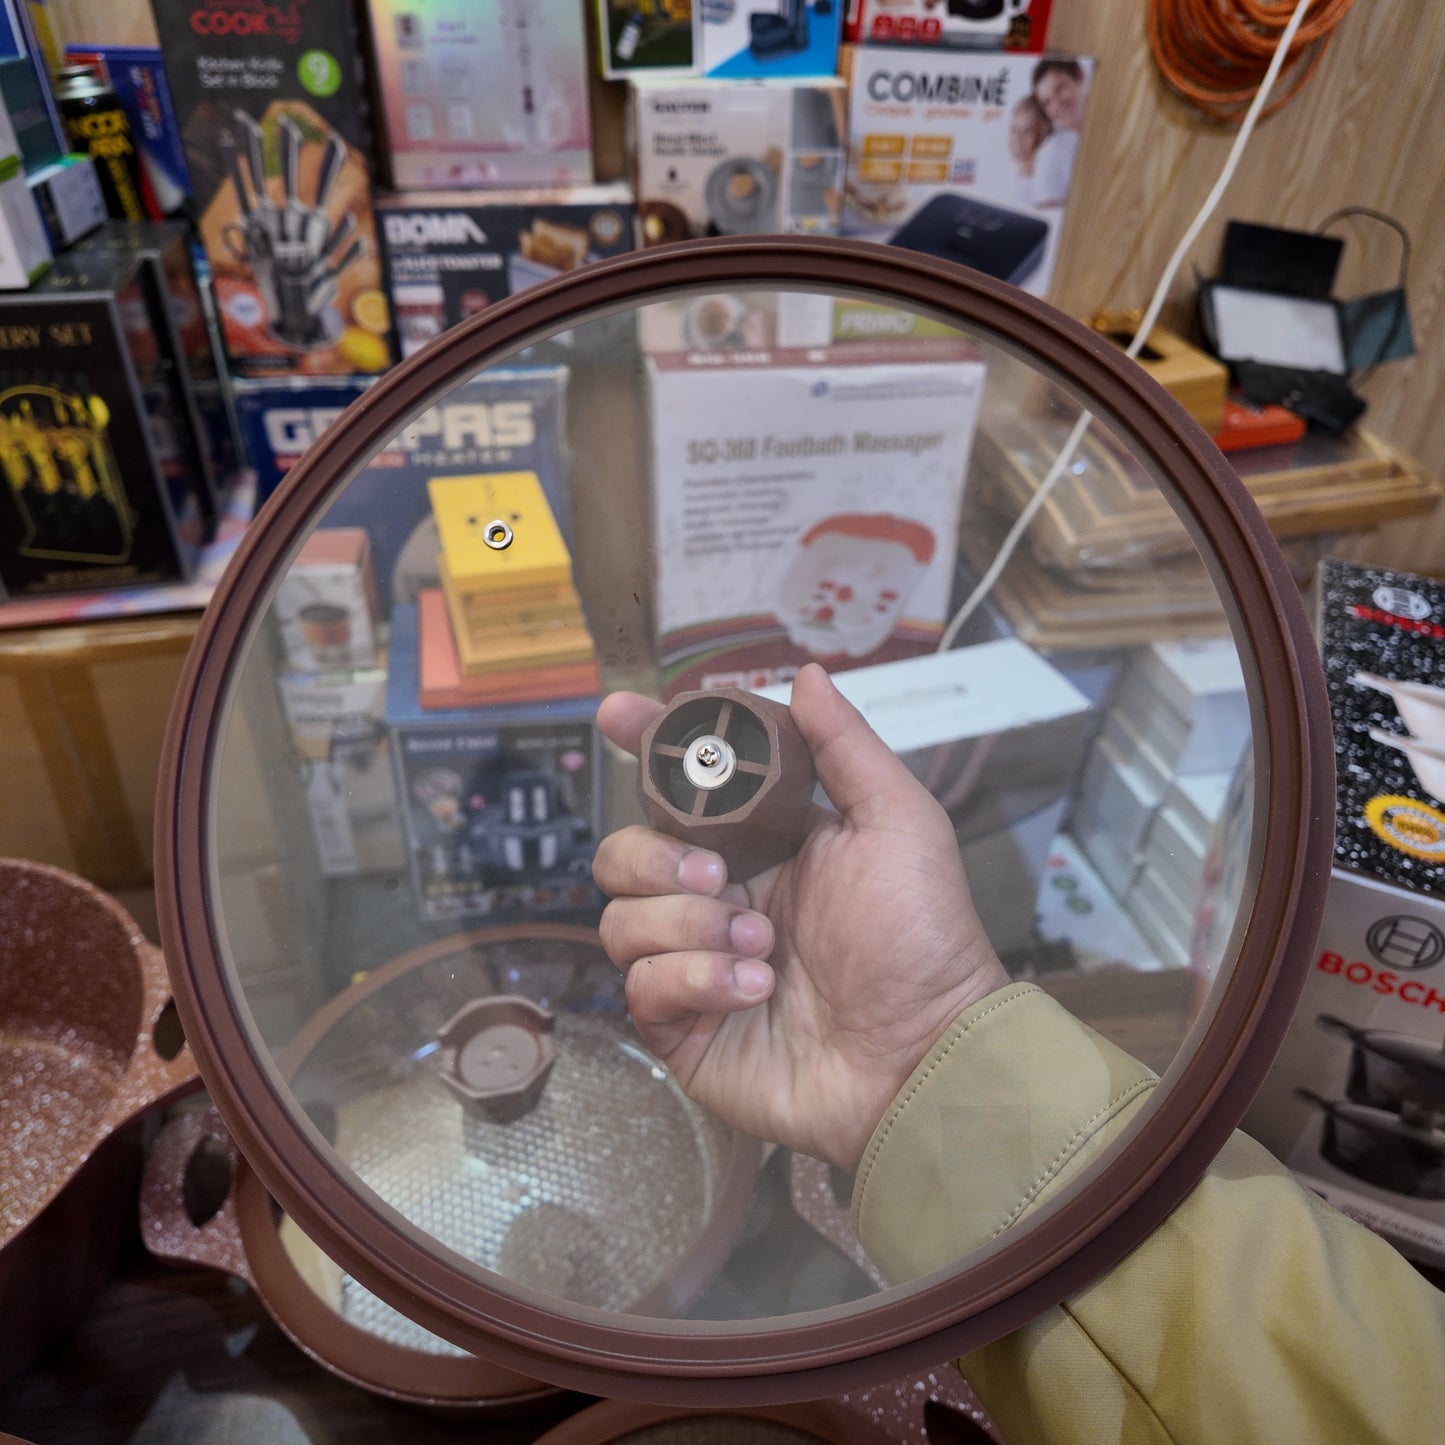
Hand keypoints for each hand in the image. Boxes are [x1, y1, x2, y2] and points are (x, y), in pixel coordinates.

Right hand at [594, 663, 1009, 1170]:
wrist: (923, 1052)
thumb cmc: (922, 937)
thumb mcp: (898, 823)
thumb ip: (845, 747)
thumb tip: (804, 675)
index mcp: (760, 847)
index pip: (680, 789)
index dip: (645, 748)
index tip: (620, 715)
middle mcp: (717, 900)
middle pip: (625, 852)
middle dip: (657, 855)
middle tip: (719, 873)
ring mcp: (695, 965)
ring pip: (623, 919)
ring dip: (691, 924)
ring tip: (763, 945)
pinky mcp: (683, 1026)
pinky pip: (642, 985)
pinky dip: (696, 979)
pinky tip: (755, 989)